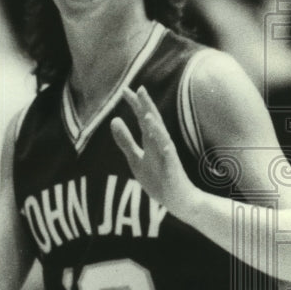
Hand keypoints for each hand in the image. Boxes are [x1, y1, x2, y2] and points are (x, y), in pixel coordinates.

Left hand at [110, 86, 194, 216]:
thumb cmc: (158, 179)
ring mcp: (167, 155)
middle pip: (153, 121)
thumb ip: (125, 140)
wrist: (177, 201)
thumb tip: (113, 120)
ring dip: (154, 123)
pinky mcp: (173, 167)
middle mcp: (160, 143)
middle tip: (137, 88)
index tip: (124, 90)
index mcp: (151, 140)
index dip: (134, 104)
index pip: (142, 118)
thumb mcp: (135, 158)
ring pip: (161, 136)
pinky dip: (163, 144)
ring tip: (146, 111)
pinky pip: (168, 154)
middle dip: (145, 106)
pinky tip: (158, 137)